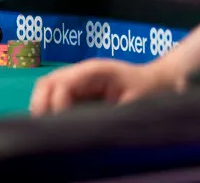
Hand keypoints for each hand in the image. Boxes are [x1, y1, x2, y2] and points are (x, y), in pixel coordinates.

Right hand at [29, 58, 181, 115]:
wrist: (159, 82)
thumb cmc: (149, 91)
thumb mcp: (135, 103)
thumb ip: (112, 114)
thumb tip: (89, 127)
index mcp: (94, 71)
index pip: (62, 83)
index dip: (57, 104)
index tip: (60, 124)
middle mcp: (81, 73)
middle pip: (48, 83)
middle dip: (41, 104)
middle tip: (43, 128)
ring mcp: (78, 81)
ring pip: (47, 89)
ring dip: (42, 107)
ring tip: (44, 129)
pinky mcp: (78, 91)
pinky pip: (55, 97)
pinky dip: (48, 110)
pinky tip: (51, 125)